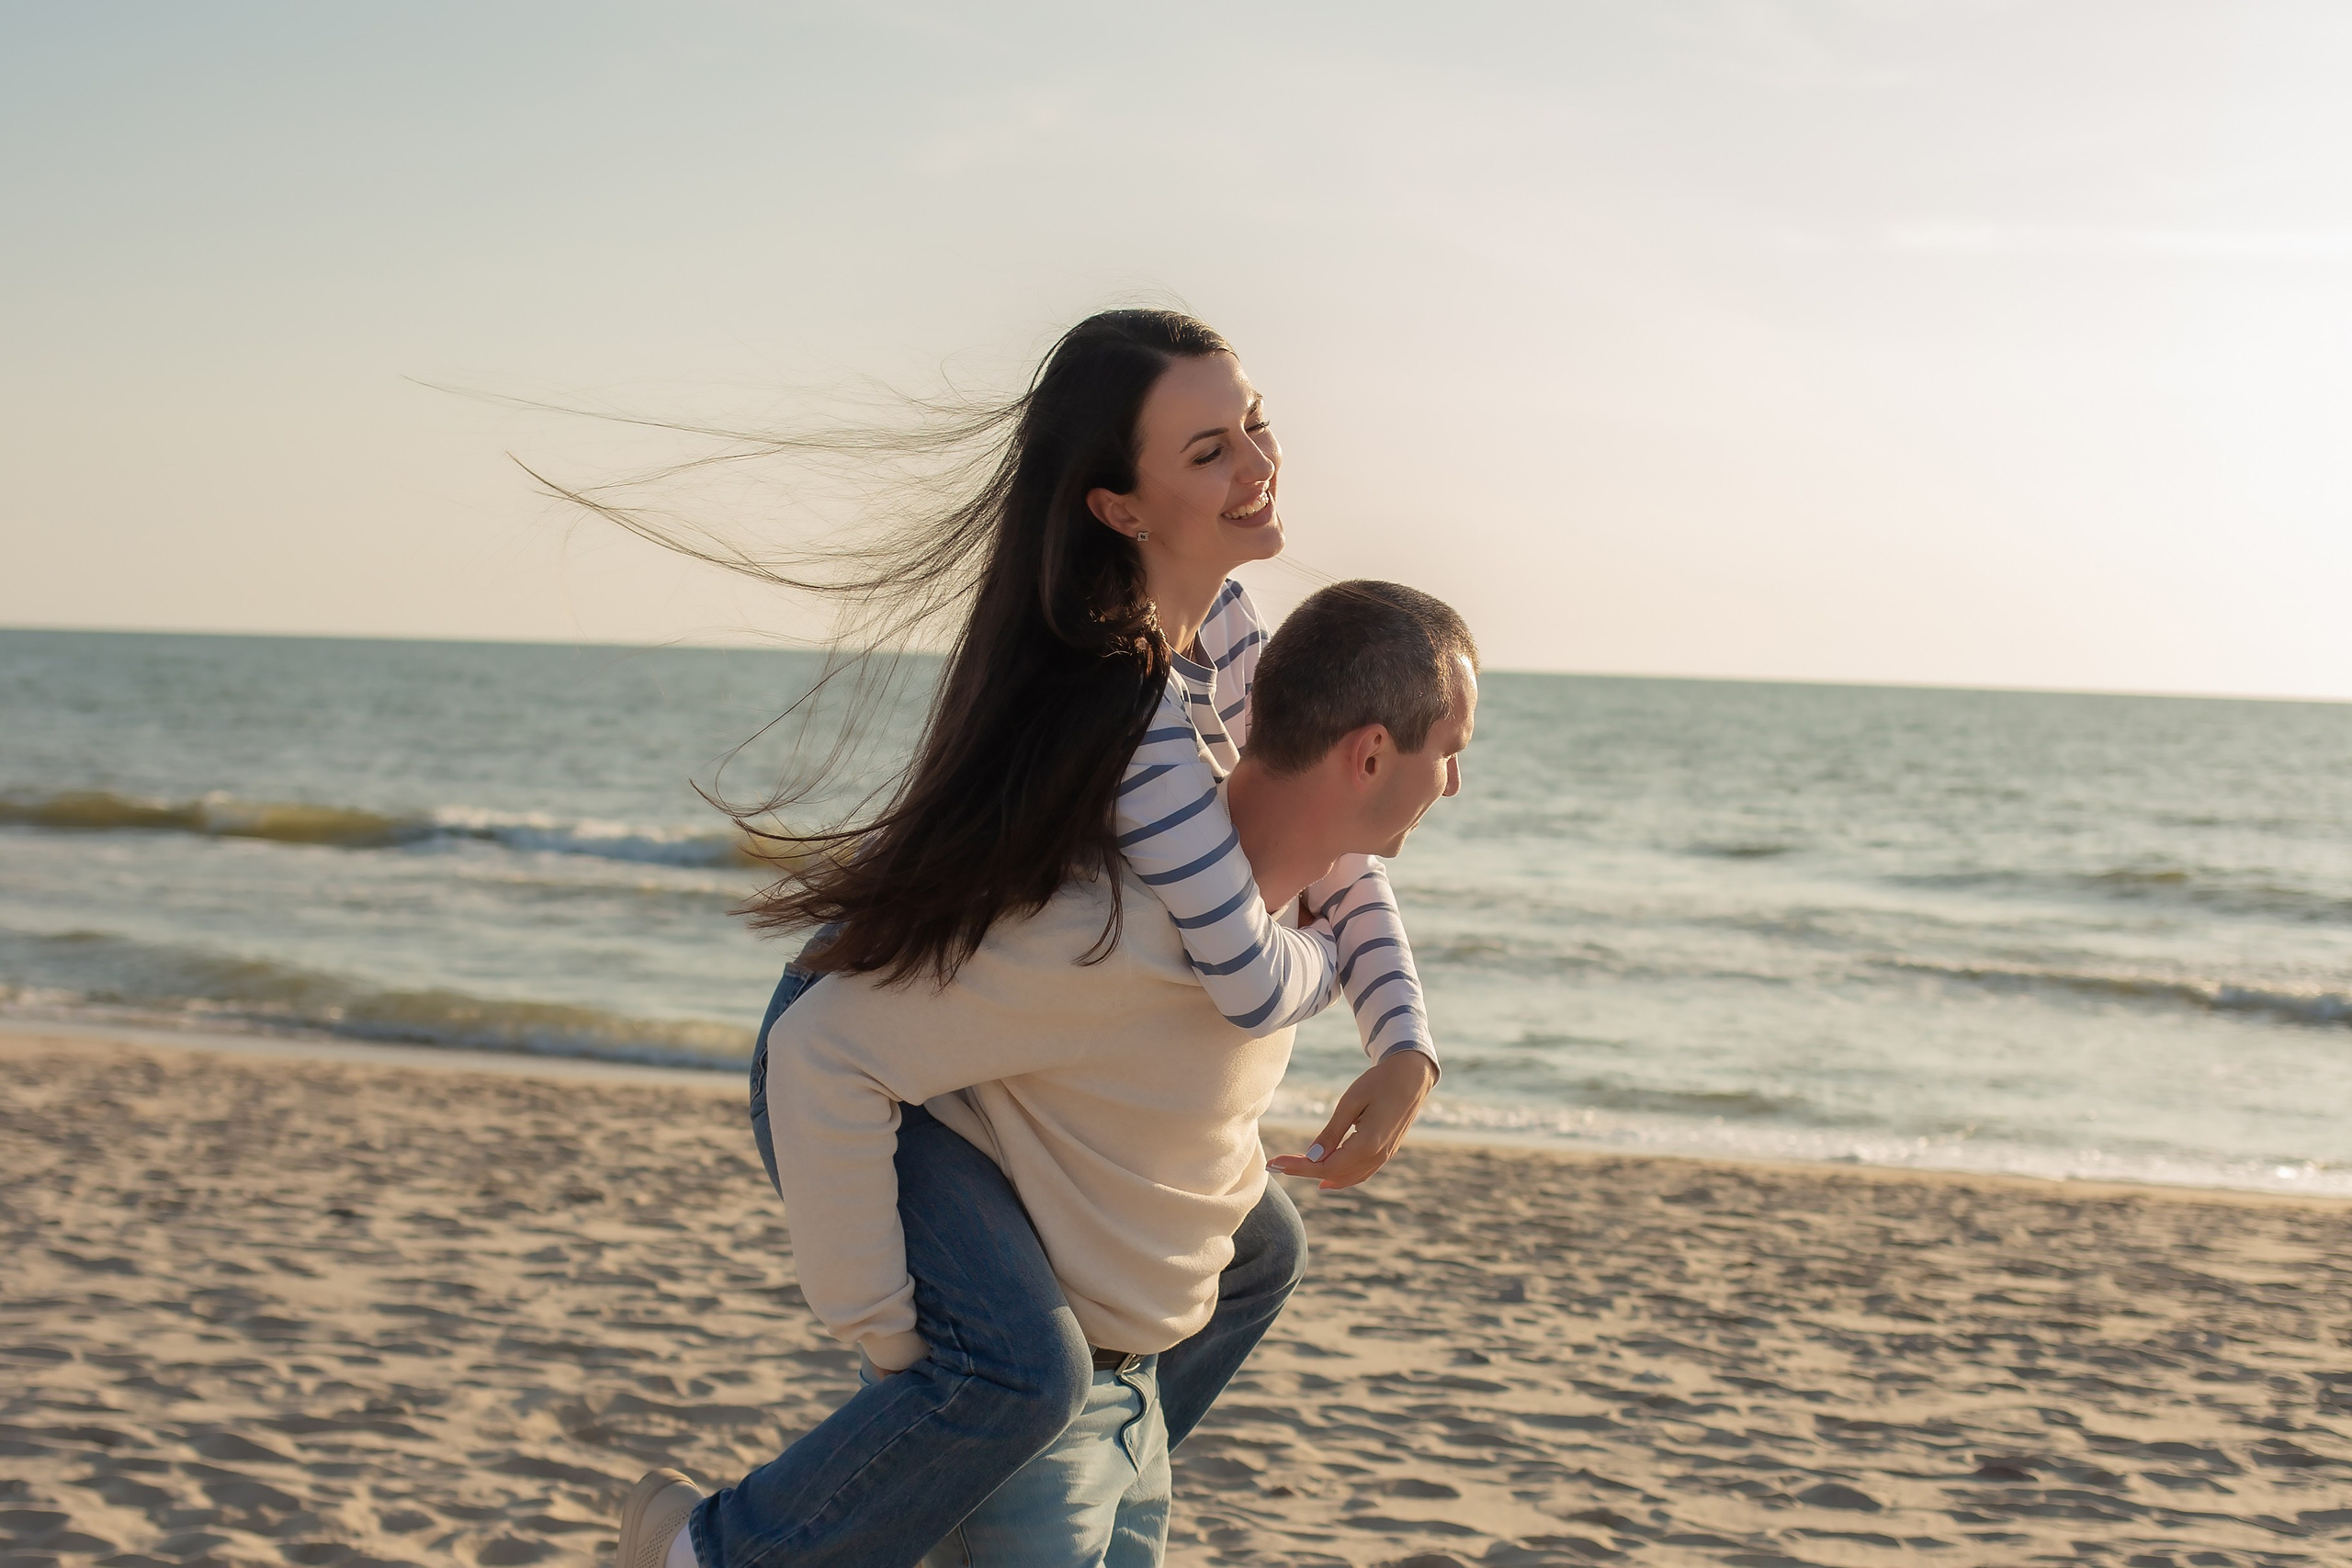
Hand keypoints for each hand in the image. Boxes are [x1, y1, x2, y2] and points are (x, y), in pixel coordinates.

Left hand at [1266, 1049, 1437, 1189]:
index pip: (1326, 1166)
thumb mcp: (1350, 1102)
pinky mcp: (1387, 1151)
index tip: (1275, 1163)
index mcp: (1369, 1144)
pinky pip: (1361, 1172)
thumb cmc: (1379, 1082)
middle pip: (1335, 1174)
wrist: (1412, 1075)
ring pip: (1349, 1178)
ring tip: (1295, 1172)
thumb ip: (1331, 1133)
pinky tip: (1327, 1179)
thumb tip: (1311, 1157)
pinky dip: (1342, 1178)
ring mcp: (1385, 1155)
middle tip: (1276, 1166)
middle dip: (1304, 1171)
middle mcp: (1378, 1155)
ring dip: (1322, 1177)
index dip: (1299, 1167)